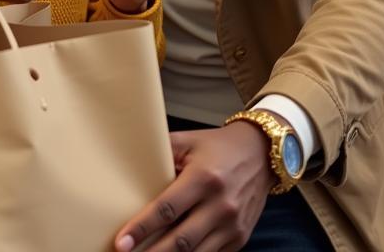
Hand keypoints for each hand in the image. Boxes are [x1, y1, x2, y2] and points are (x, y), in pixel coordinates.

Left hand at [113, 124, 274, 251]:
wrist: (261, 154)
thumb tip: (129, 166)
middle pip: (180, 241)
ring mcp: (233, 226)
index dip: (142, 228)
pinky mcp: (240, 238)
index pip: (167, 209)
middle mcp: (221, 205)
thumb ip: (161, 153)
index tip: (122, 242)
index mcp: (204, 178)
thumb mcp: (188, 141)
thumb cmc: (218, 147)